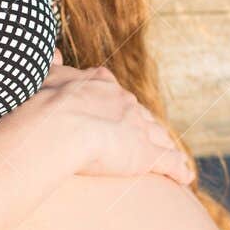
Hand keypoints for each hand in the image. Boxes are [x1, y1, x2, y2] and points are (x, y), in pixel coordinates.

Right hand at [36, 56, 194, 188]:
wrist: (57, 125)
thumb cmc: (44, 103)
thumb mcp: (45, 77)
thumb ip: (51, 65)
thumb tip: (52, 51)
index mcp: (101, 83)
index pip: (115, 94)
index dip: (120, 104)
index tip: (121, 110)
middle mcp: (124, 102)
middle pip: (141, 114)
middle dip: (145, 125)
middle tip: (149, 135)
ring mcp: (137, 127)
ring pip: (158, 136)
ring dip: (165, 145)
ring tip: (172, 154)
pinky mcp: (145, 153)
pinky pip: (167, 162)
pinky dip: (178, 169)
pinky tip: (185, 177)